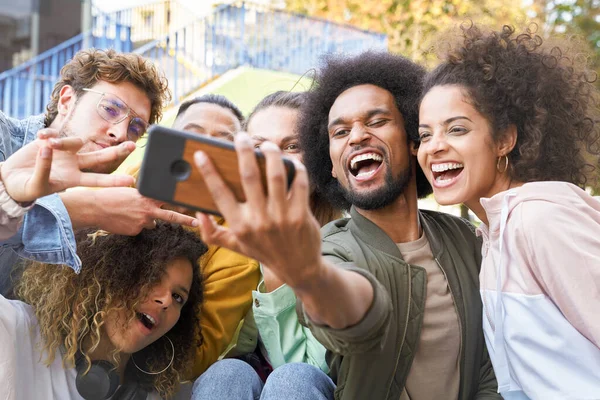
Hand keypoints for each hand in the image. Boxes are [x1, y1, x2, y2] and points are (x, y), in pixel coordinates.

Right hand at [0, 129, 135, 202]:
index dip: (114, 181)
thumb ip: (44, 169)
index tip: (131, 181)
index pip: (98, 180)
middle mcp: (74, 164)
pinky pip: (54, 133)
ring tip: (47, 145)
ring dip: (63, 142)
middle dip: (117, 152)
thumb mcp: (37, 186)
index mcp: (74, 179)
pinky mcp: (51, 141)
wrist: (12, 180)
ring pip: (75, 141)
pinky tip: (39, 137)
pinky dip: (48, 134)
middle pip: (101, 157)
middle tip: (134, 146)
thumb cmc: (27, 188)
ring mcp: (64, 152)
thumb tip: (48, 149)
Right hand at [90, 187, 198, 234]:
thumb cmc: (110, 196)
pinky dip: (134, 225)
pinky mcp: (135, 231)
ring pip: (151, 223)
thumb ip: (143, 196)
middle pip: (171, 216)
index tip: (194, 204)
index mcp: (147, 197)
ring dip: (146, 220)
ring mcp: (142, 222)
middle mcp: (148, 210)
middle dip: (185, 220)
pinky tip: (123, 220)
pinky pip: (139, 228)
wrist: (95, 208)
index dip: (181, 201)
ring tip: (130, 213)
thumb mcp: (130, 191)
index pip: (168, 199)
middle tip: (197, 223)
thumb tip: (150, 200)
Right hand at [194, 134, 322, 289]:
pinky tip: (290, 161)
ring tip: (267, 144)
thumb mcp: (237, 247)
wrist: (300, 269)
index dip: (208, 172)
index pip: (219, 194)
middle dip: (243, 150)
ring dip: (271, 153)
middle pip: (249, 176)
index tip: (201, 154)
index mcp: (239, 226)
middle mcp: (259, 220)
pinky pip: (299, 183)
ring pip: (276, 175)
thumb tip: (199, 215)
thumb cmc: (266, 252)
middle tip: (241, 136)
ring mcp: (281, 217)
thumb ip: (213, 234)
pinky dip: (296, 168)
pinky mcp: (301, 214)